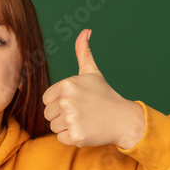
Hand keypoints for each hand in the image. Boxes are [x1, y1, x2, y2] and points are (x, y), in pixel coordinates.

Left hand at [42, 30, 144, 148]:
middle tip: (81, 113)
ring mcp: (71, 118)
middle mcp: (67, 100)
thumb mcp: (92, 73)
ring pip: (53, 127)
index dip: (58, 103)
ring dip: (66, 127)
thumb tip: (85, 31)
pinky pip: (61, 139)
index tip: (75, 102)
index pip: (46, 100)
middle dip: (61, 116)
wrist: (123, 119)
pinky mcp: (76, 135)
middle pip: (48, 114)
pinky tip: (86, 130)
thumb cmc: (105, 96)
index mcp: (67, 84)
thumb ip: (83, 52)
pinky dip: (72, 138)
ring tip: (84, 121)